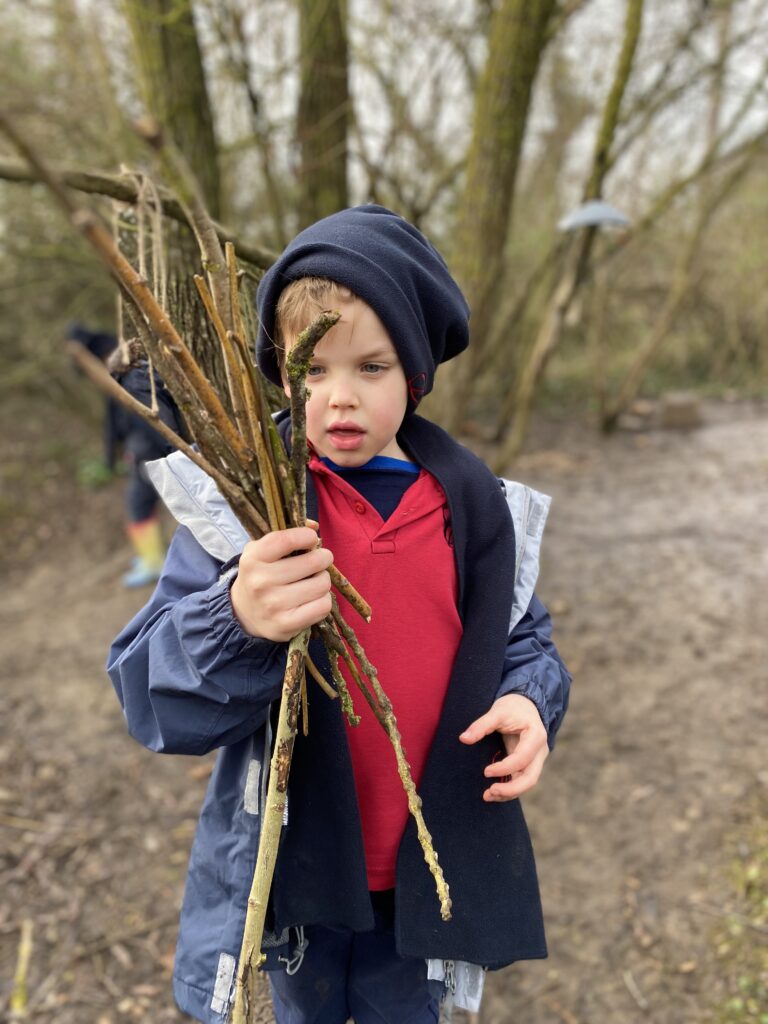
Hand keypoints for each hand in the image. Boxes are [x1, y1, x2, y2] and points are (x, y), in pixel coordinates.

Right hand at [230, 525, 333, 641]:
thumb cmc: (260, 575)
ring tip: (313, 581)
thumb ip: (286, 534)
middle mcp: (260, 582)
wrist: (243, 615)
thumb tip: (314, 526)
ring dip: (323, 580)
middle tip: (318, 561)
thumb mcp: (262, 551)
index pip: (287, 540)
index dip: (307, 537)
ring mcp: (273, 605)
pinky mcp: (286, 624)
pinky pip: (323, 606)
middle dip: (322, 558)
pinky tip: (312, 599)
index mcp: (253, 559)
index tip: (311, 540)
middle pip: (313, 562)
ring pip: (322, 584)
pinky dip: (323, 600)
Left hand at [459, 694, 548, 801]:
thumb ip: (481, 725)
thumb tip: (463, 739)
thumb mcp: (497, 711)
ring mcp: (536, 760)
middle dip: (511, 789)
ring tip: (487, 796)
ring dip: (509, 793)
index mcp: (536, 736)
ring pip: (527, 783)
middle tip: (489, 792)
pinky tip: (493, 792)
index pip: (522, 759)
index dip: (504, 768)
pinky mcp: (528, 764)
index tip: (485, 772)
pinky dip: (509, 788)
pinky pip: (521, 780)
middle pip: (531, 778)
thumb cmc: (513, 707)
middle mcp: (540, 751)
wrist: (525, 705)